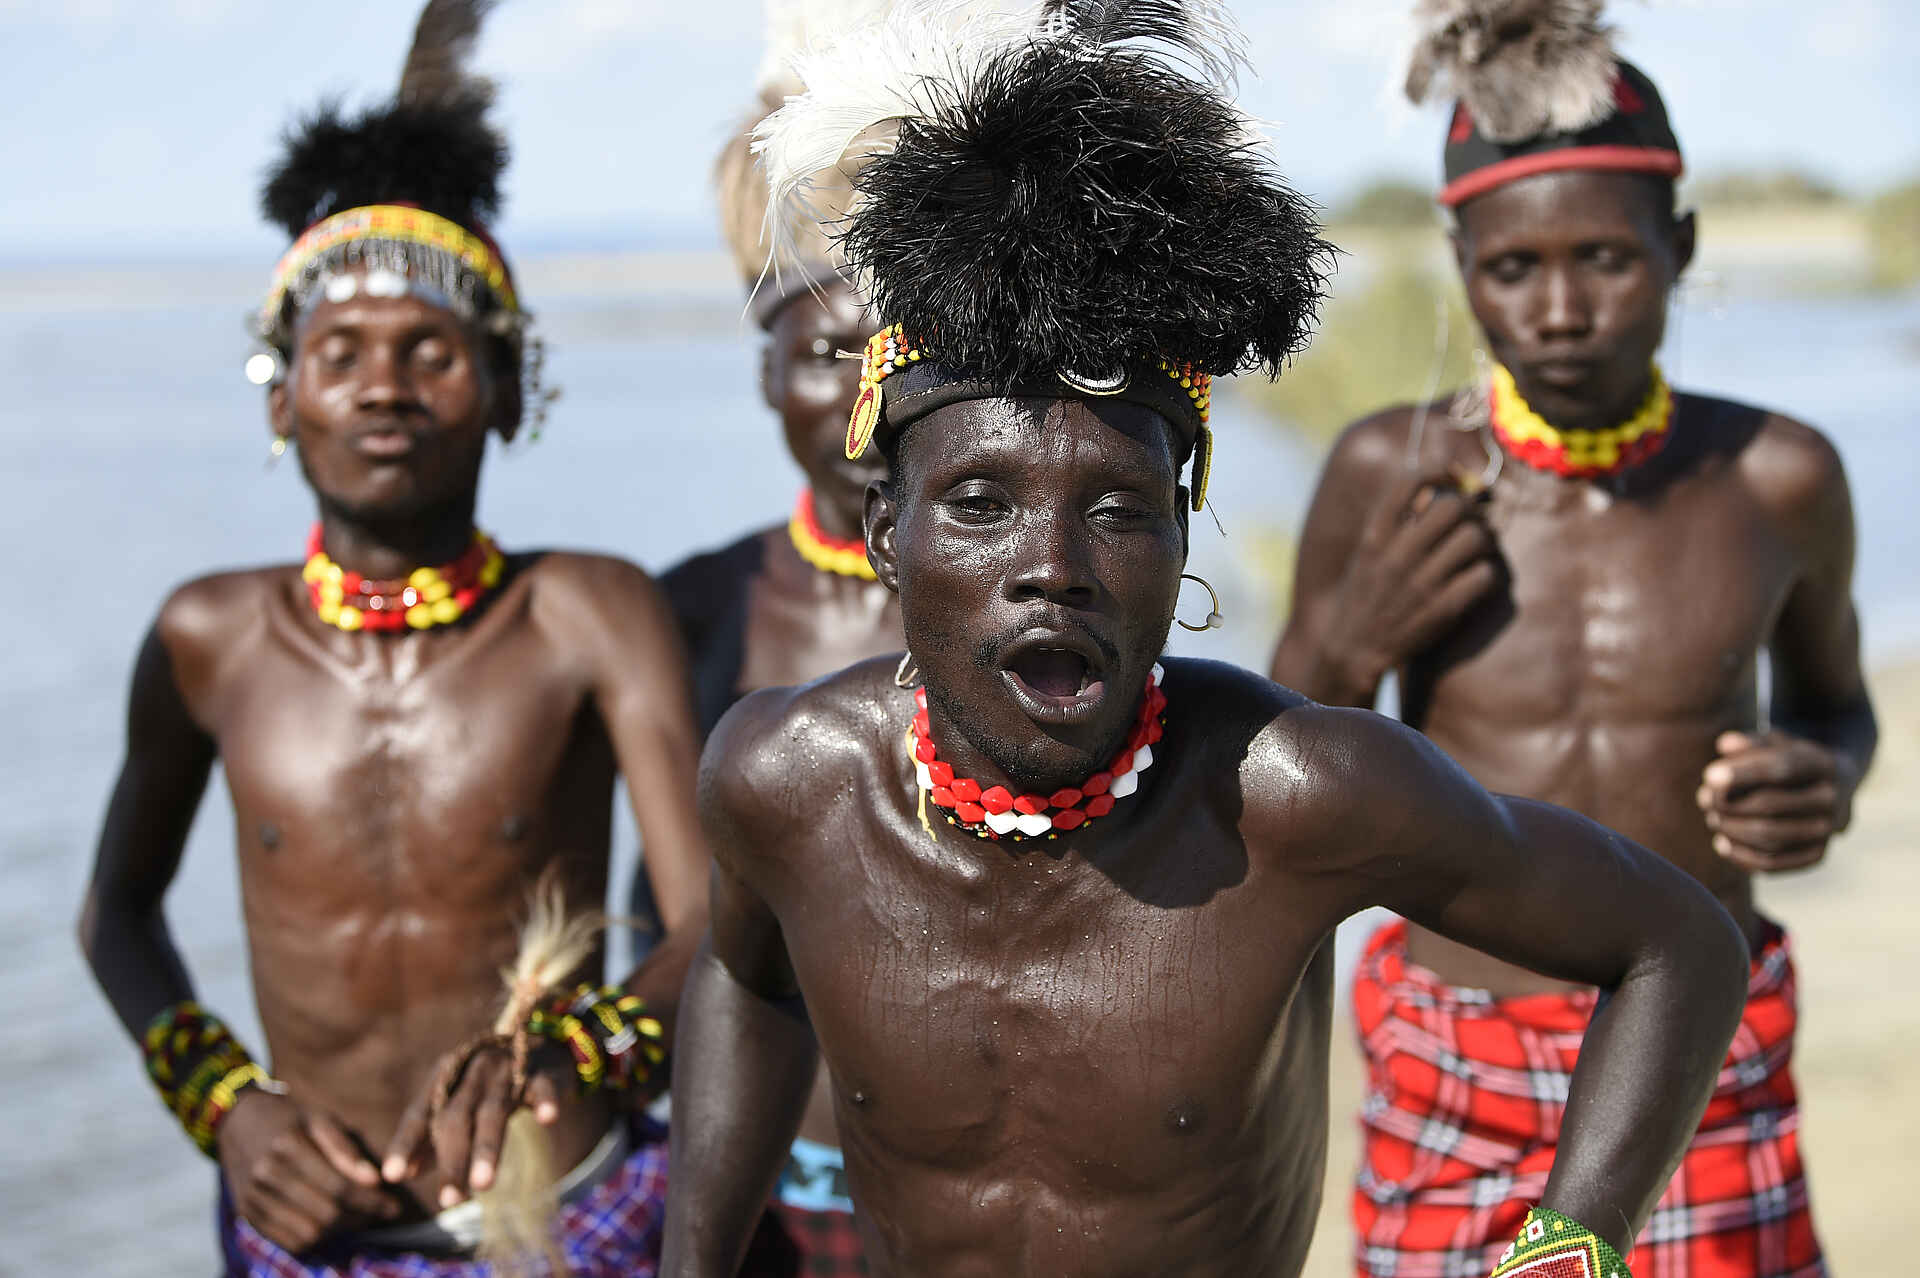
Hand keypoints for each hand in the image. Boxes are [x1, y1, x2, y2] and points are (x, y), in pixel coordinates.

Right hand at [218, 1088, 399, 1253]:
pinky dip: (314, 1239)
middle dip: (360, 1218)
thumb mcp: (319, 1118)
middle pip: (324, 1214)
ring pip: (307, 1233)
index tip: (394, 1206)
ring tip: (358, 1218)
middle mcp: (266, 1175)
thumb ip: (346, 1149)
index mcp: (287, 1146)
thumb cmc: (289, 1117)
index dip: (370, 1202)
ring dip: (339, 1232)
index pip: (338, 1187)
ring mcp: (253, 1198)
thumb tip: (374, 1180)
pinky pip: (286, 1241)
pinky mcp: (246, 1213)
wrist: (237, 1122)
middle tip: (380, 1212)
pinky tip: (331, 1225)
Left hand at [381, 1039, 573, 1208]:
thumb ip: (431, 1139)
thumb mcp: (457, 1105)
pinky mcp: (542, 1072)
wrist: (541, 1046)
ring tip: (482, 1185)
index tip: (393, 1176)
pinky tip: (548, 1119)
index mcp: (445, 1077)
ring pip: (494, 1112)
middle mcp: (472, 1071)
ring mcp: (507, 1069)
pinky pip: (542, 1087)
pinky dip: (544, 1101)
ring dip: (487, 1149)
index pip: (420, 1113)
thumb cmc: (488, 1086)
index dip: (406, 1144)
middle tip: (448, 1200)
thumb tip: (404, 1175)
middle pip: (457, 1119)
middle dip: (452, 1161)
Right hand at [1313, 470, 1499, 703]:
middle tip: (1474, 520)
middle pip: (1452, 506)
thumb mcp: (1366, 555)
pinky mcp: (1442, 610)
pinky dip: (1490, 573)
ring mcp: (1421, 584)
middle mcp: (1397, 556)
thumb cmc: (1363, 598)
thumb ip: (1392, 524)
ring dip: (1486, 540)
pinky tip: (1482, 578)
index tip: (1450, 478)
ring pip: (1475, 538)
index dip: (1438, 471)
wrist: (1351, 652)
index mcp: (1375, 537)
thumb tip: (1430, 491)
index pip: (1409, 482)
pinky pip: (1484, 576)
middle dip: (1472, 509)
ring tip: (1482, 549)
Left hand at [1697, 730, 1856, 872]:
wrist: (1832, 789)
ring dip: (1731, 829)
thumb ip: (1750, 742)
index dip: (1743, 773)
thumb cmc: (1790, 761)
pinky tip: (1722, 843)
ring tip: (1712, 818)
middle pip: (1770, 805)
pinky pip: (1775, 862)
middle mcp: (1830, 798)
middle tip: (1704, 799)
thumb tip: (1726, 744)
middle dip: (1728, 804)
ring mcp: (1827, 829)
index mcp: (1821, 763)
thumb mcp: (1775, 743)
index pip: (1781, 768)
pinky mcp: (1817, 854)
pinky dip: (1743, 857)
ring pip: (1770, 837)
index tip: (1710, 776)